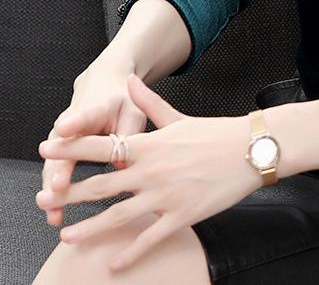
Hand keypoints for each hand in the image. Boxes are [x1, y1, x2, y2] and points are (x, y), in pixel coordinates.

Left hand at [37, 73, 263, 272]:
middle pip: (102, 184)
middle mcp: (153, 170)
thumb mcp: (179, 117)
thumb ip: (149, 104)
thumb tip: (130, 80)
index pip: (103, 144)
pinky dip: (130, 252)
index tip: (46, 148)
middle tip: (43, 200)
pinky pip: (151, 237)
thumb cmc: (216, 132)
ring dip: (90, 227)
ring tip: (66, 235)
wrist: (250, 149)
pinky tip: (114, 264)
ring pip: (119, 215)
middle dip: (70, 192)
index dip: (72, 147)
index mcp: (151, 144)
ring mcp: (167, 194)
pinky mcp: (183, 214)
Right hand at [38, 59, 142, 226]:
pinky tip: (56, 216)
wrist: (103, 89)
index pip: (82, 114)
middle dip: (58, 168)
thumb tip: (127, 165)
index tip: (64, 128)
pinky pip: (57, 174)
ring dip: (52, 190)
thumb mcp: (133, 110)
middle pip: (62, 147)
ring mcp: (63, 140)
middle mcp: (72, 124)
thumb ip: (129, 134)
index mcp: (93, 108)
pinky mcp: (62, 153)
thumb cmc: (121, 101)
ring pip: (55, 165)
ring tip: (53, 211)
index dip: (73, 122)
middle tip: (57, 186)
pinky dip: (56, 195)